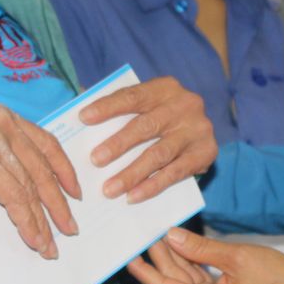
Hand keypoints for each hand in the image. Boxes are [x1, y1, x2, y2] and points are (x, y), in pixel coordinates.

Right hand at [0, 103, 79, 258]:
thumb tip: (22, 185)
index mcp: (5, 116)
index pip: (47, 142)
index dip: (64, 169)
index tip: (76, 192)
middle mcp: (4, 124)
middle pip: (42, 168)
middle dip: (58, 202)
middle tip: (70, 227)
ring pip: (30, 187)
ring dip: (42, 220)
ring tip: (50, 244)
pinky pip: (14, 197)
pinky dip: (25, 220)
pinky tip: (32, 237)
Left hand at [79, 77, 216, 202]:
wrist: (201, 131)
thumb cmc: (161, 116)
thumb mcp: (145, 104)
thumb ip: (117, 104)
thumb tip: (77, 109)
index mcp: (165, 87)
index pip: (133, 95)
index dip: (108, 106)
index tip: (83, 118)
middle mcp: (185, 104)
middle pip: (147, 126)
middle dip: (118, 144)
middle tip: (94, 160)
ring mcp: (198, 129)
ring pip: (159, 153)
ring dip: (132, 173)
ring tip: (109, 189)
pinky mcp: (206, 153)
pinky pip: (175, 173)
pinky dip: (152, 186)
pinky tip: (133, 196)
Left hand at [126, 227, 283, 283]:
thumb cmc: (274, 276)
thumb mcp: (235, 257)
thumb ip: (200, 248)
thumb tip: (171, 236)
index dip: (146, 272)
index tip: (128, 258)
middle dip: (159, 259)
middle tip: (143, 234)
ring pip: (184, 281)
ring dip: (173, 259)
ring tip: (157, 235)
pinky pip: (197, 281)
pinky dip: (188, 264)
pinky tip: (177, 245)